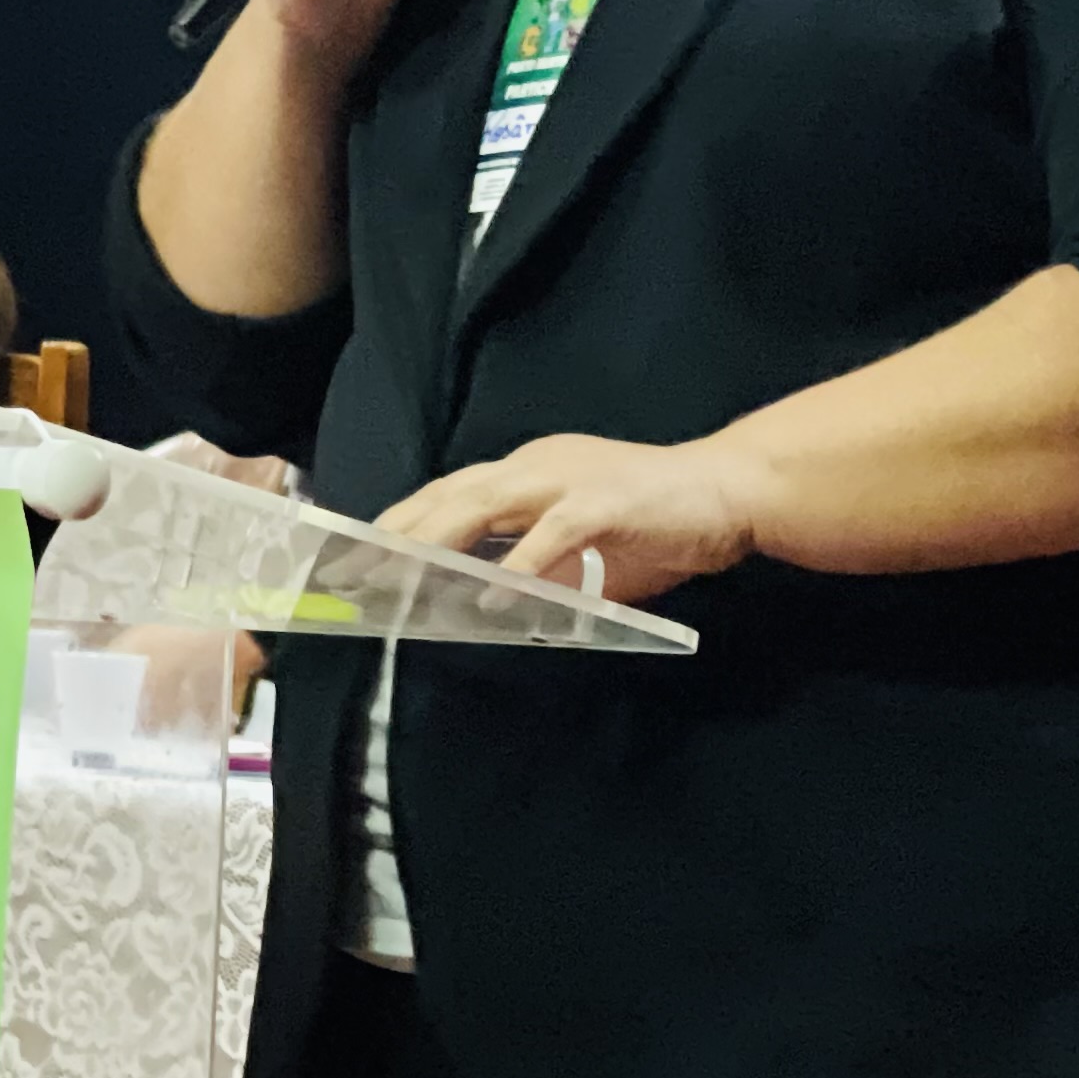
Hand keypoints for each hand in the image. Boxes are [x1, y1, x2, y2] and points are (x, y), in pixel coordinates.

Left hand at [376, 433, 760, 607]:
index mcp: (527, 473)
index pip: (446, 494)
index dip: (396, 524)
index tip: (350, 556)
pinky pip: (551, 535)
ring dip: (434, 543)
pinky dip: (517, 565)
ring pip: (484, 504)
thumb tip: (480, 610)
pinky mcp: (605, 502)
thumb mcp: (578, 553)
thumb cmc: (655, 524)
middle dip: (394, 536)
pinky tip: (487, 597)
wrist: (730, 491)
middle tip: (348, 575)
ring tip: (394, 579)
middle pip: (449, 496)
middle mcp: (536, 466)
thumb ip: (532, 573)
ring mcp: (569, 480)